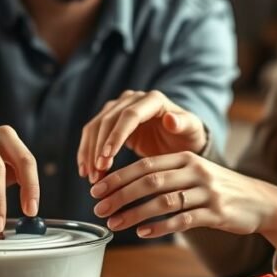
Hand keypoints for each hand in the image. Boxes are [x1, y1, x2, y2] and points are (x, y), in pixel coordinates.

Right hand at [77, 90, 205, 181]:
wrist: (180, 139)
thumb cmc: (188, 136)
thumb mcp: (191, 132)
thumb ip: (183, 124)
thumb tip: (171, 119)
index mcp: (153, 100)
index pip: (129, 116)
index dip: (116, 136)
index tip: (106, 158)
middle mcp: (133, 99)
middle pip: (108, 120)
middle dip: (99, 148)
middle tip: (97, 174)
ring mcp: (119, 107)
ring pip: (96, 127)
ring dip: (90, 152)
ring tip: (91, 177)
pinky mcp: (111, 119)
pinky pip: (93, 134)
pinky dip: (87, 152)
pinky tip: (85, 171)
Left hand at [90, 152, 276, 252]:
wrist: (262, 201)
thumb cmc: (220, 189)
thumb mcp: (194, 173)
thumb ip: (165, 175)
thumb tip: (126, 186)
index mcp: (186, 158)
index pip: (145, 164)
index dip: (118, 177)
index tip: (96, 189)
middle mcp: (196, 171)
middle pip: (150, 181)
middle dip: (120, 195)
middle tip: (98, 208)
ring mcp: (207, 192)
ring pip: (163, 201)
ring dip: (134, 213)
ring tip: (114, 223)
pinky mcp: (216, 213)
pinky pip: (183, 220)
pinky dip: (160, 226)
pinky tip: (143, 232)